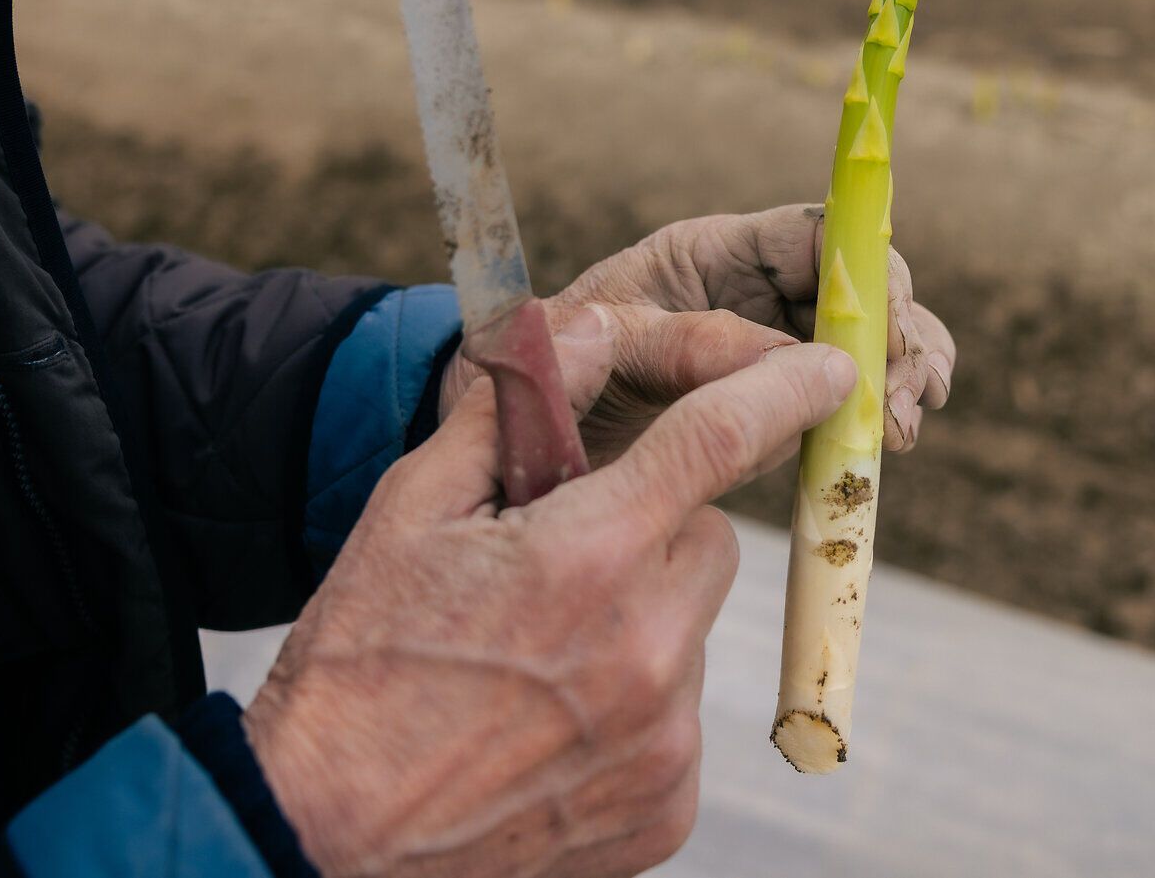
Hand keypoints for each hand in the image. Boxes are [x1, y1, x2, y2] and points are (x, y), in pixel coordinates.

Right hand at [245, 311, 858, 877]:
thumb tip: (584, 327)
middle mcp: (647, 650)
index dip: (783, 390)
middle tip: (562, 556)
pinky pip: (680, 716)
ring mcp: (665, 741)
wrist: (323, 832)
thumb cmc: (359, 659)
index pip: (717, 440)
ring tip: (537, 657)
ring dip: (640, 619)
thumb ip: (509, 409)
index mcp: (586, 558)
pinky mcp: (668, 809)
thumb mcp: (410, 509)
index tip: (831, 368)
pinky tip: (550, 721)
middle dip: (653, 528)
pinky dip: (635, 703)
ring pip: (693, 629)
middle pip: (708, 541)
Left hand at [442, 205, 954, 459]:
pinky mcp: (770, 419)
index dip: (862, 270)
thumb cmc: (540, 368)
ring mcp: (769, 359)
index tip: (881, 324)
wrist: (502, 443)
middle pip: (858, 293)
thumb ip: (689, 344)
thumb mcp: (602, 341)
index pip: (816, 237)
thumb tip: (791, 362)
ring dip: (899, 378)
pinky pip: (839, 411)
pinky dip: (873, 421)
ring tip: (900, 425)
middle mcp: (754, 297)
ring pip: (863, 349)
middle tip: (908, 391)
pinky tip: (889, 444)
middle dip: (896, 334)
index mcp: (714, 255)